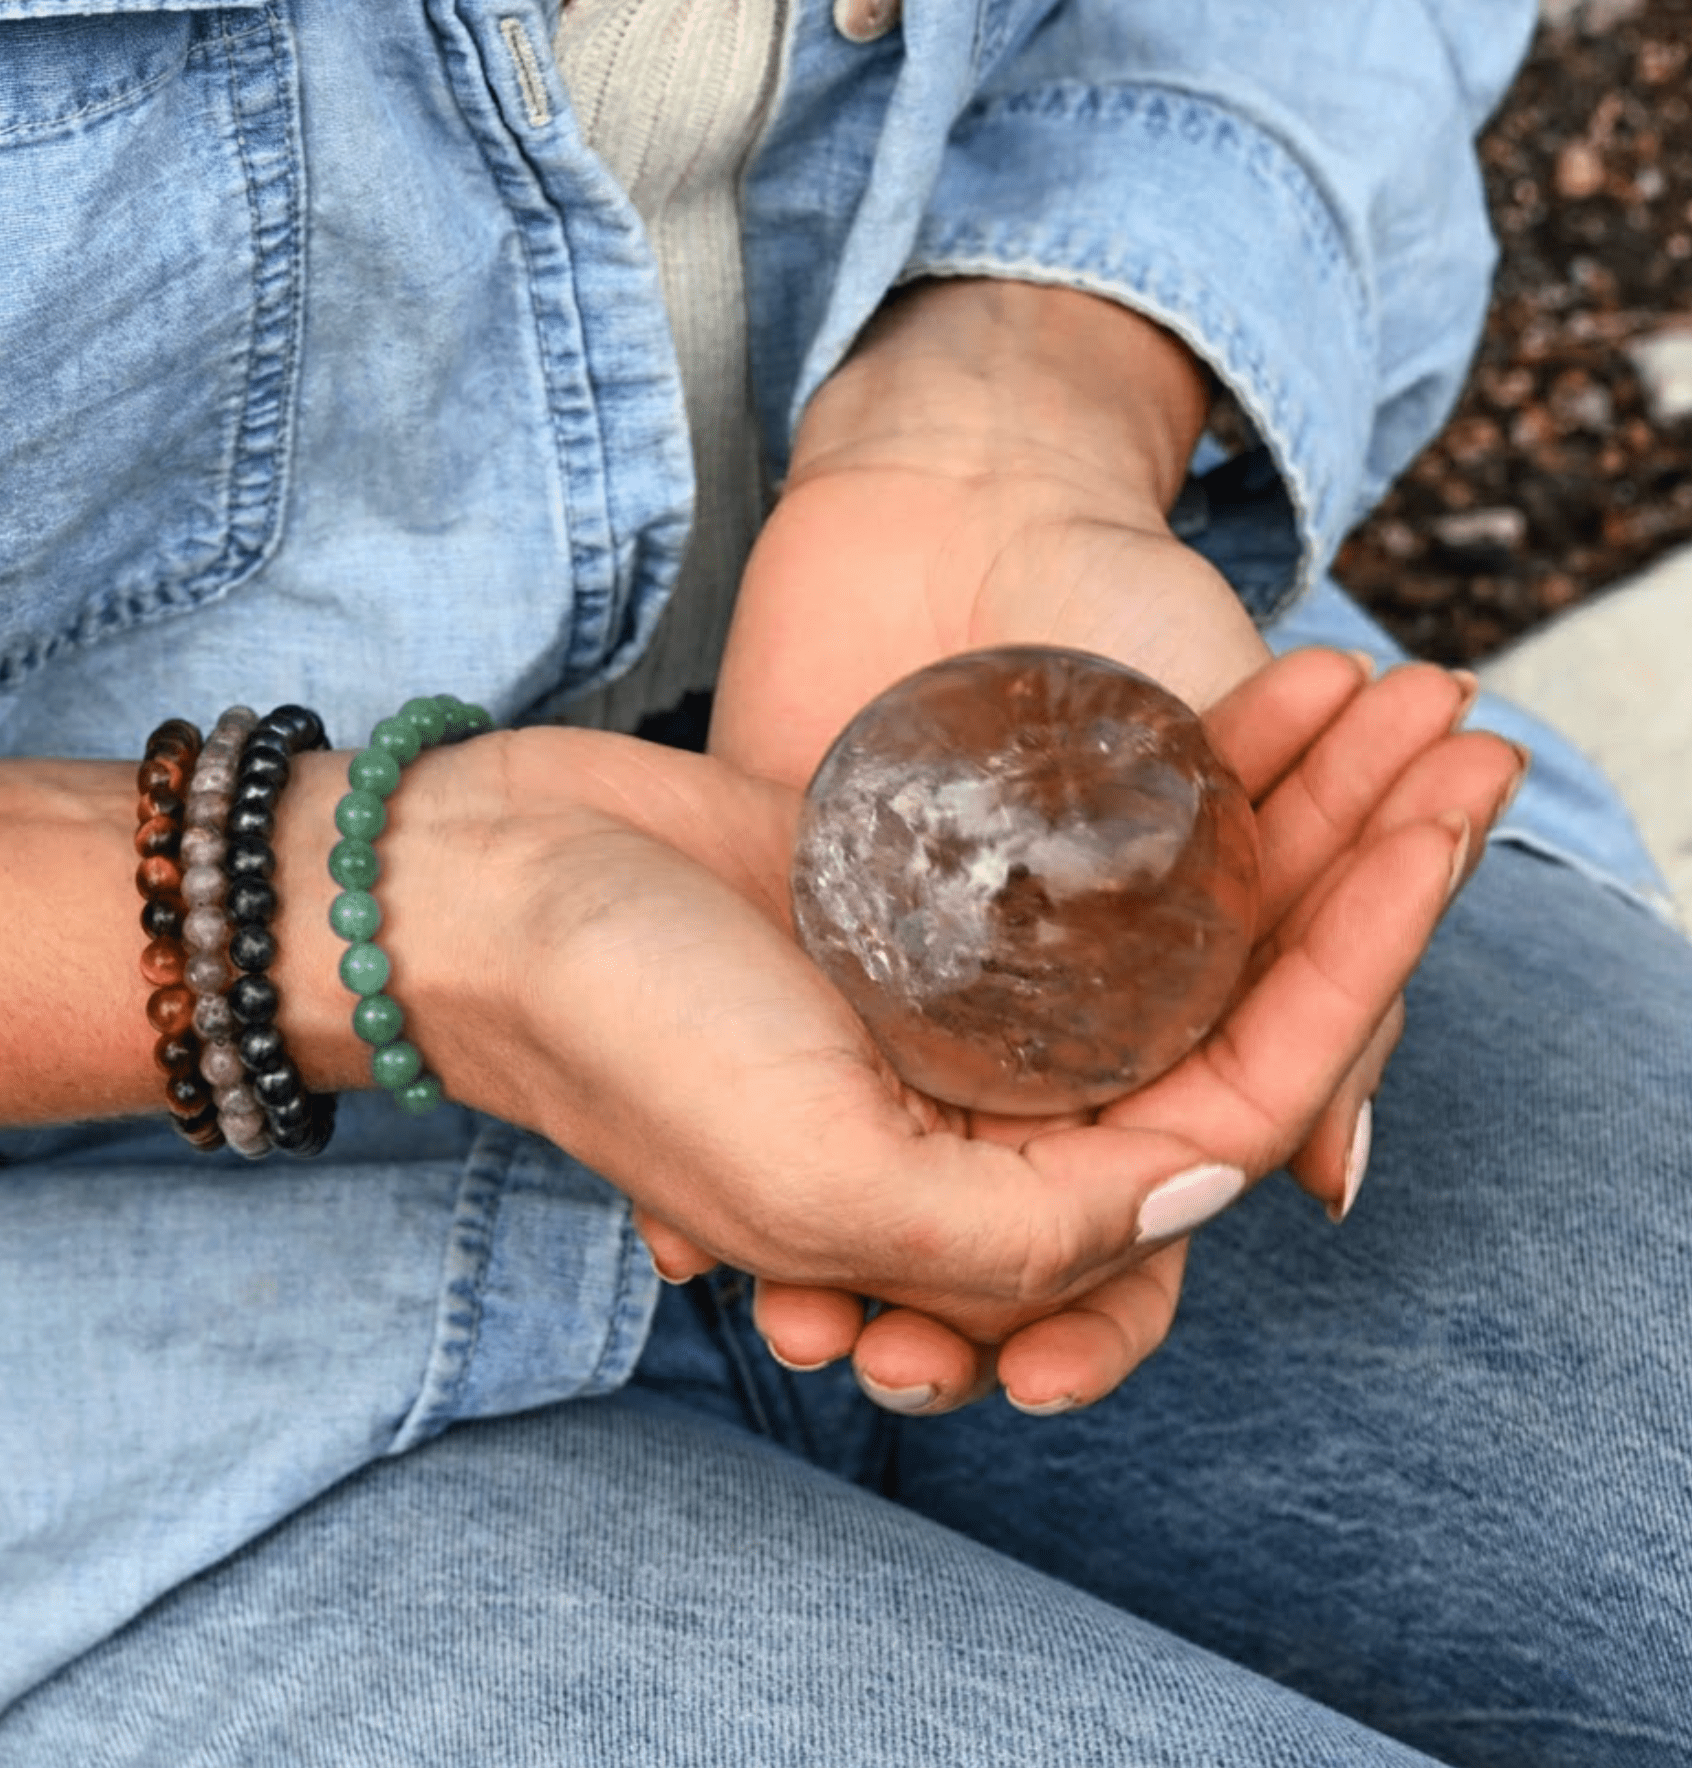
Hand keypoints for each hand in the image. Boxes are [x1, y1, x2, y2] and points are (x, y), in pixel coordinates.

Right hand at [639, 653, 1522, 1409]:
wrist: (482, 885)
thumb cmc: (626, 1031)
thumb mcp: (819, 1173)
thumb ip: (1025, 1227)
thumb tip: (1226, 1189)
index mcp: (991, 1210)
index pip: (1237, 1119)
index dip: (1363, 983)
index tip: (1442, 833)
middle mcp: (1001, 1117)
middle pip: (1236, 1012)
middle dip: (1361, 883)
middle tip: (1467, 740)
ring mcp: (976, 1004)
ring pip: (1188, 926)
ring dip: (1296, 815)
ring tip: (1390, 690)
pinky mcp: (942, 904)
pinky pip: (1104, 857)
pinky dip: (1187, 782)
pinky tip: (1269, 706)